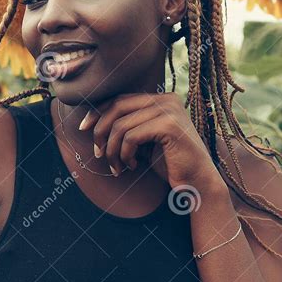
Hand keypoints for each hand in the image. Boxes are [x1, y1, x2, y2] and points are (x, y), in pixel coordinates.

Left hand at [79, 92, 220, 190]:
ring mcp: (169, 110)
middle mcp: (166, 99)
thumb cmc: (169, 163)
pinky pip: (131, 137)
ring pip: (121, 125)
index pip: (119, 99)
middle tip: (98, 154)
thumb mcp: (144, 140)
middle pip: (117, 107)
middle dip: (101, 131)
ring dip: (113, 150)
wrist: (197, 183)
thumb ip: (128, 126)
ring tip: (117, 167)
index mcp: (161, 99)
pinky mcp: (170, 126)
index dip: (97, 112)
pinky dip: (125, 154)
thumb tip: (92, 121)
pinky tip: (133, 166)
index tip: (84, 129)